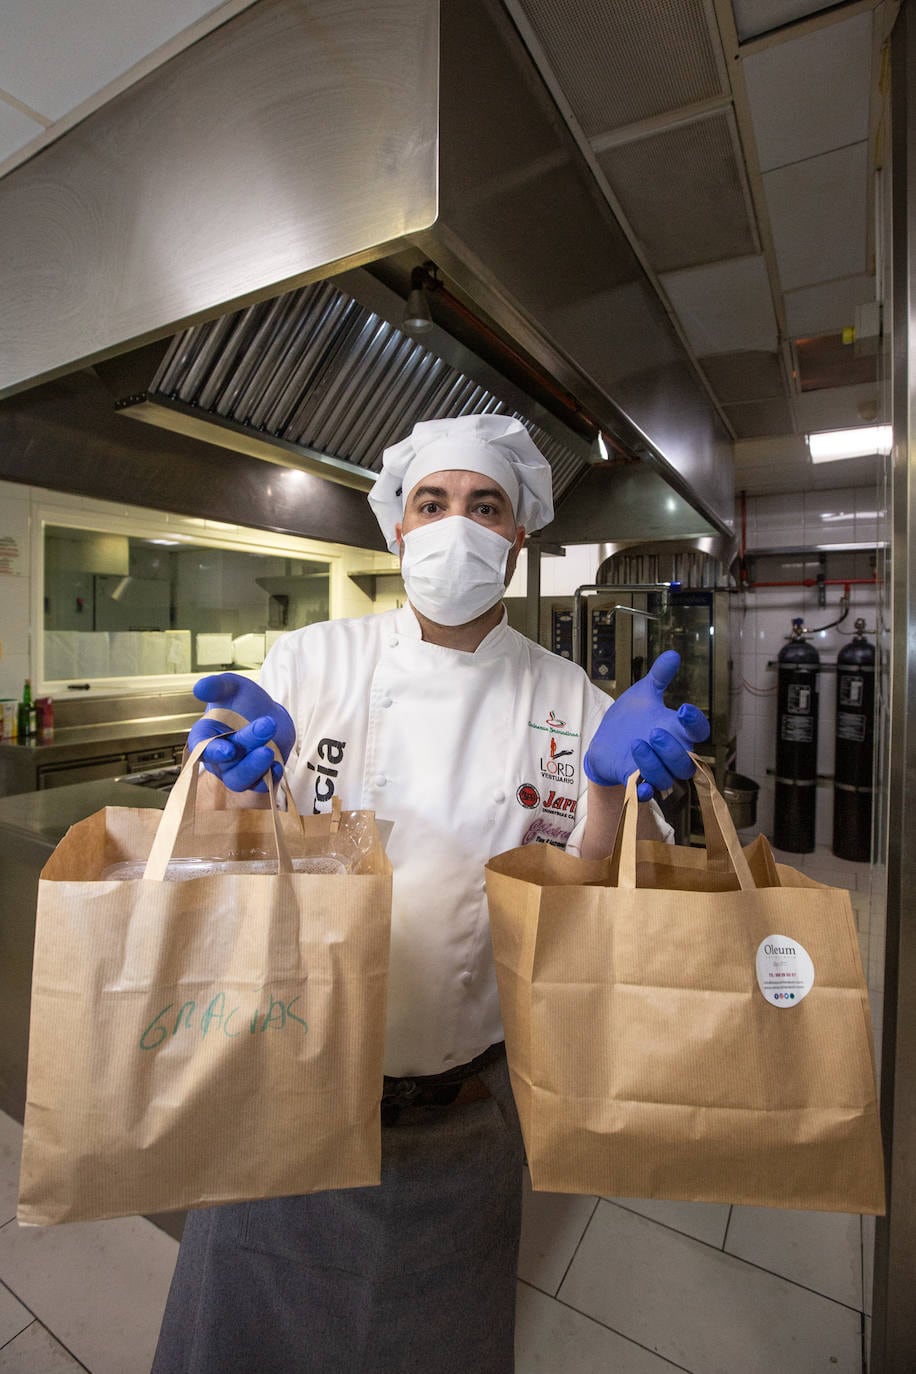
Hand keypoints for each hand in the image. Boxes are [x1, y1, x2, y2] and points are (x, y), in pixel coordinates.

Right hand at [188, 673, 294, 792]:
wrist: (269, 712)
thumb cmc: (244, 701)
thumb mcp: (231, 686)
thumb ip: (216, 686)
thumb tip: (199, 687)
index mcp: (206, 736)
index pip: (200, 747)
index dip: (212, 751)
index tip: (227, 750)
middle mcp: (218, 758)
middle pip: (226, 761)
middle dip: (246, 744)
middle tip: (265, 726)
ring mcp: (237, 770)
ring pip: (240, 780)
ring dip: (254, 767)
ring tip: (269, 751)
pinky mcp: (257, 777)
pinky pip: (261, 785)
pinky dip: (269, 778)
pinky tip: (278, 766)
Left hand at [583, 650, 709, 800]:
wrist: (604, 740)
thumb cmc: (630, 718)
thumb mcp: (643, 694)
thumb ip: (659, 676)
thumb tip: (673, 654)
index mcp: (676, 730)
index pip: (698, 731)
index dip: (695, 723)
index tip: (683, 710)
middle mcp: (669, 753)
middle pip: (686, 763)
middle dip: (673, 750)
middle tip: (654, 732)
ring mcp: (653, 769)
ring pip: (666, 778)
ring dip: (654, 764)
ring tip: (637, 744)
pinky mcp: (634, 780)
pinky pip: (646, 793)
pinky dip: (644, 791)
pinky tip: (639, 784)